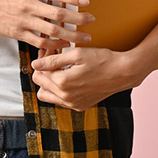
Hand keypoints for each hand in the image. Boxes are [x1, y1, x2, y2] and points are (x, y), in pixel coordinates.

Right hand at [0, 0, 94, 49]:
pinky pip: (40, 42)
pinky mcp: (18, 33)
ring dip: (71, 35)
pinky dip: (54, 44)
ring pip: (52, 30)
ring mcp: (23, 20)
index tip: (86, 2)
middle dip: (78, 18)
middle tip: (91, 20)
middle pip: (58, 13)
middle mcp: (28, 5)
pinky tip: (63, 44)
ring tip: (84, 37)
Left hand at [31, 47, 147, 111]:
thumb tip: (35, 65)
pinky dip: (60, 90)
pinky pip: (61, 101)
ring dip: (49, 82)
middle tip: (53, 57)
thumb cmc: (102, 60)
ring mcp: (73, 104)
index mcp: (63, 83)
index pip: (39, 73)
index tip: (50, 51)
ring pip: (48, 96)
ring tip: (59, 69)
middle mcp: (66, 97)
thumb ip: (53, 60)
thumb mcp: (76, 55)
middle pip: (41, 84)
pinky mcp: (80, 106)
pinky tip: (68, 77)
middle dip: (44, 70)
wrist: (122, 72)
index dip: (42, 60)